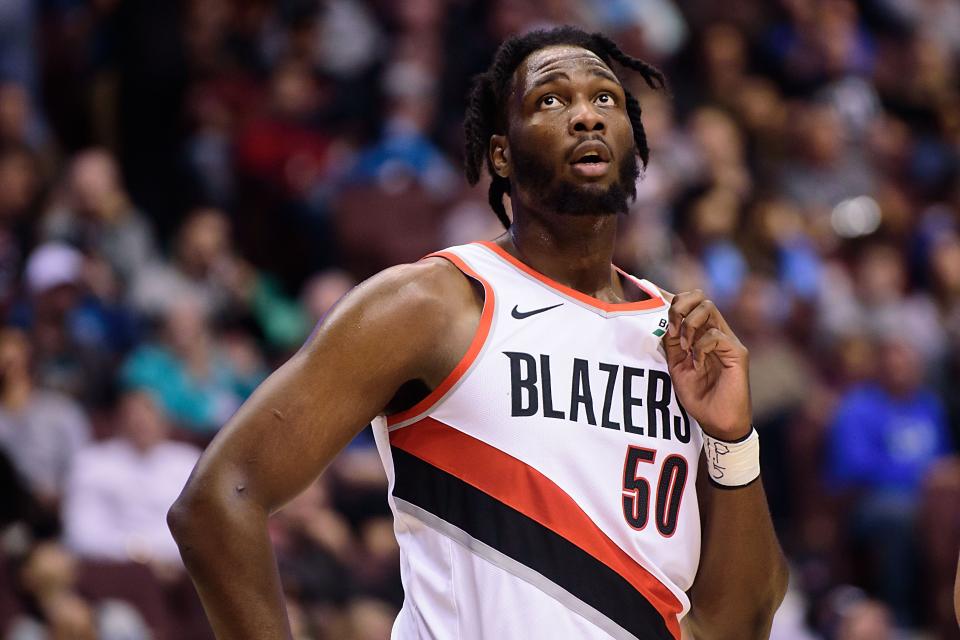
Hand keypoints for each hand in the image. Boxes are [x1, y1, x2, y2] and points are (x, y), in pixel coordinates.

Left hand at [663, 290, 750, 440]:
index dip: (672, 301)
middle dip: (679, 307)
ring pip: (708, 308)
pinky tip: (697, 364)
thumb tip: (659, 320)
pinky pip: (715, 335)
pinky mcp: (737, 353)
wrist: (717, 421)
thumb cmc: (698, 395)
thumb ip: (671, 343)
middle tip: (672, 330)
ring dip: (689, 325)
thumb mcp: (676, 365)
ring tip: (684, 347)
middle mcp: (716, 331)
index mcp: (701, 333)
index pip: (690, 302)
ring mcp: (728, 341)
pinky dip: (700, 348)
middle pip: (700, 296)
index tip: (659, 313)